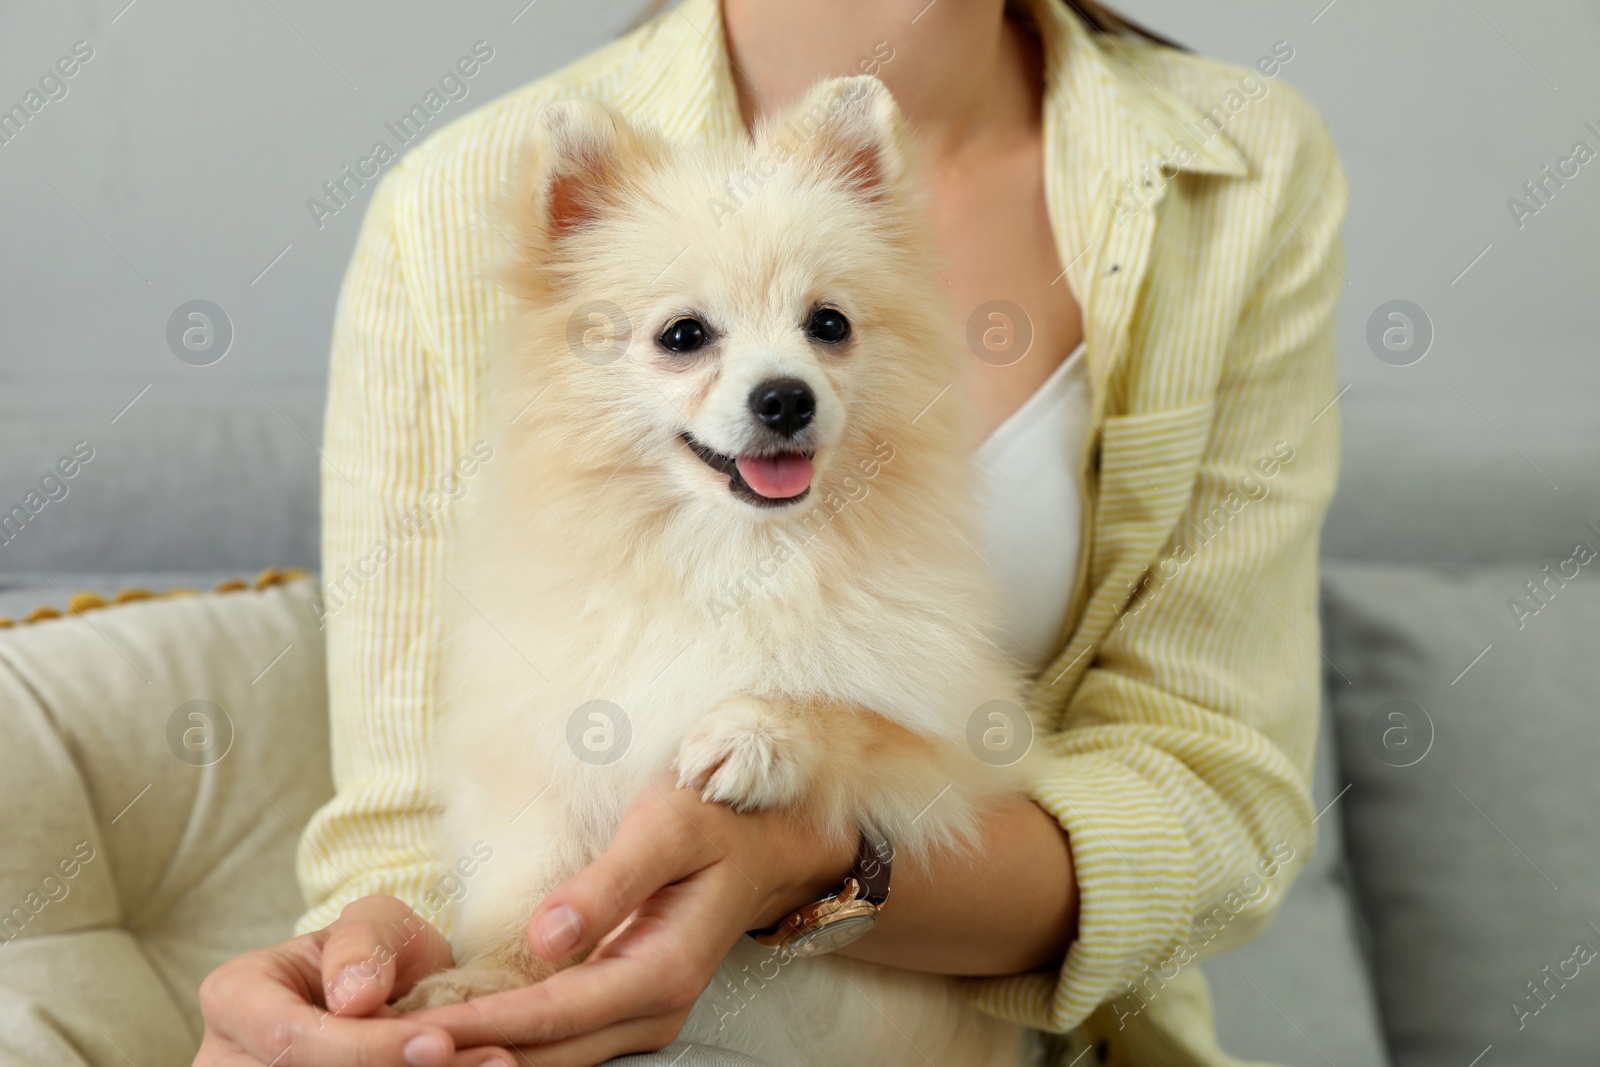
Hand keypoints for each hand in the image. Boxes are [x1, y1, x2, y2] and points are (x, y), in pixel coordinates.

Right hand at [194, 894, 507, 1066]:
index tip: (440, 1044)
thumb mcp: (378, 924)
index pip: (288, 1037)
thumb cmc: (375, 953)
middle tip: (488, 1064)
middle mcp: (224, 1061)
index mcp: (233, 998)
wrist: (381, 993)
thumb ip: (364, 946)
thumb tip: (354, 998)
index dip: (365, 1049)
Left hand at [404, 774, 855, 1065]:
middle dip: (470, 1056)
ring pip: (556, 1058)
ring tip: (409, 1051)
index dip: (484, 1027)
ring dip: (486, 1056)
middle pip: (549, 1053)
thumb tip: (546, 937)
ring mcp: (646, 1017)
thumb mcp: (665, 831)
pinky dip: (513, 1044)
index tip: (415, 1032)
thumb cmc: (710, 822)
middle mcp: (655, 1010)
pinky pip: (564, 1041)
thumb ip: (607, 885)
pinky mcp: (632, 1010)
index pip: (555, 1014)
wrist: (766, 839)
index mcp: (662, 971)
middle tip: (388, 1052)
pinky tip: (461, 1036)